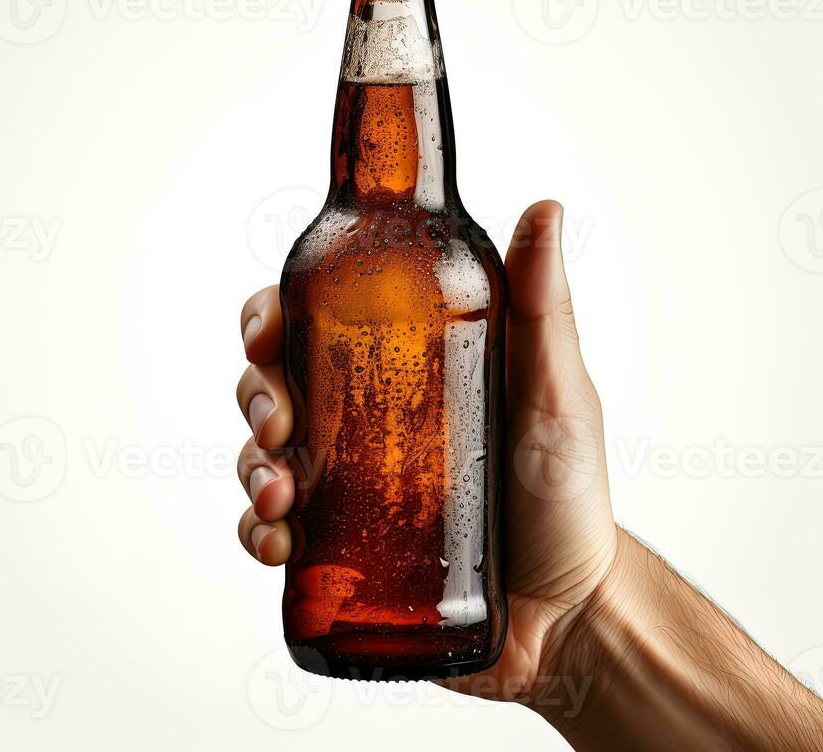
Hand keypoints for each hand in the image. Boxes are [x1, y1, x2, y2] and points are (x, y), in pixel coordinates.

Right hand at [234, 200, 618, 702]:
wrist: (572, 614)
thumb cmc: (568, 494)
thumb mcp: (554, 392)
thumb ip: (543, 307)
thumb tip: (545, 209)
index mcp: (396, 368)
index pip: (310, 322)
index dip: (269, 317)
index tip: (267, 331)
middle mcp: (357, 423)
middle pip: (269, 385)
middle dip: (253, 397)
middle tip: (276, 424)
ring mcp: (343, 489)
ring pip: (259, 457)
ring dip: (249, 468)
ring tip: (279, 497)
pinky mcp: (337, 553)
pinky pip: (269, 533)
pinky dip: (256, 533)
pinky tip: (277, 543)